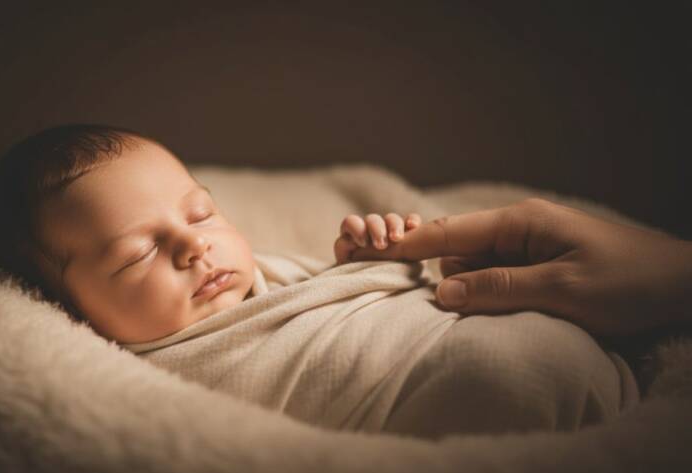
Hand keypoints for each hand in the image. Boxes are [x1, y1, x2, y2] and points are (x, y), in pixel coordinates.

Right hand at [346, 198, 691, 336]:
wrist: (685, 284)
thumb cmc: (632, 282)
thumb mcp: (562, 291)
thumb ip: (497, 288)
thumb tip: (442, 291)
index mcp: (521, 223)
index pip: (450, 231)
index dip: (408, 244)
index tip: (369, 251)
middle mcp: (521, 228)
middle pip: (459, 249)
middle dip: (441, 273)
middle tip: (425, 297)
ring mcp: (532, 245)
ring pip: (477, 265)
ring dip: (470, 287)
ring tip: (477, 309)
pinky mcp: (542, 263)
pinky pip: (499, 275)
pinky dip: (488, 292)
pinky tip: (493, 309)